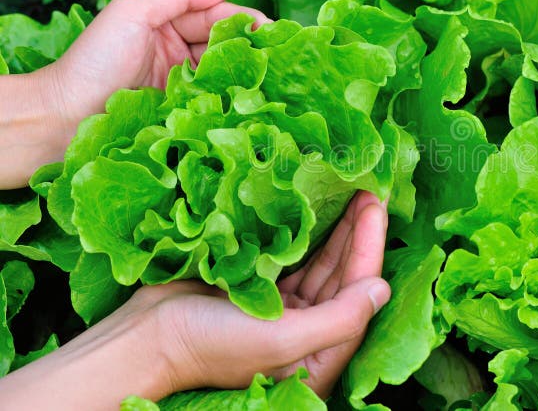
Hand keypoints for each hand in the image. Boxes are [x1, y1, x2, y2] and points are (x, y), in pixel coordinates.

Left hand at [0, 0, 266, 188]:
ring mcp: (185, 86)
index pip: (217, 15)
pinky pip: (217, 103)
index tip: (274, 30)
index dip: (246, 19)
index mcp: (169, 23)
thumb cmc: (94, 61)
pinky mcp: (187, 115)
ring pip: (227, 74)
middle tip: (284, 56)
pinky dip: (236, 101)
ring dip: (249, 76)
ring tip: (277, 80)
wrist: (66, 117)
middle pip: (227, 44)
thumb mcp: (134, 13)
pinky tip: (256, 103)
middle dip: (254, 47)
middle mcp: (180, 52)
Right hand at [156, 191, 389, 396]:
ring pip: (321, 264)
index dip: (370, 251)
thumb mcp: (281, 340)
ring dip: (336, 230)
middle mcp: (306, 334)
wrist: (145, 336)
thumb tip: (382, 290)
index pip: (357, 297)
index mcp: (317, 358)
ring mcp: (283, 310)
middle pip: (343, 278)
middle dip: (358, 235)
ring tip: (350, 193)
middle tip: (369, 191)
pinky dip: (306, 233)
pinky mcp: (261, 289)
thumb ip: (338, 320)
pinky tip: (316, 206)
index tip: (377, 209)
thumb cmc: (211, 344)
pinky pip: (294, 257)